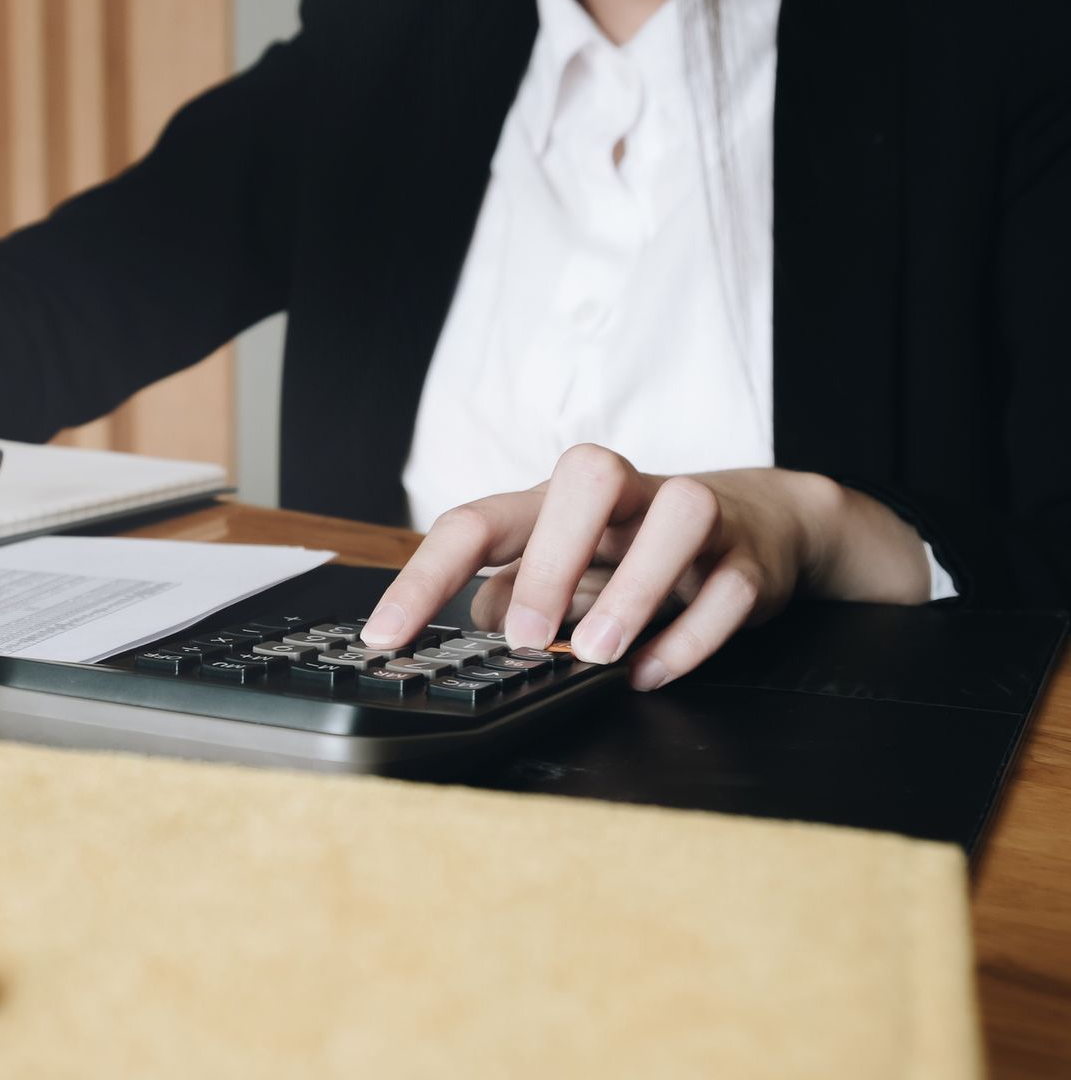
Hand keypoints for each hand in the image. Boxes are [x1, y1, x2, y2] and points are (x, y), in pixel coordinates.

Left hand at [358, 444, 933, 690]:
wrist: (762, 522)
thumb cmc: (632, 546)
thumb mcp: (562, 567)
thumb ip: (510, 593)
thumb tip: (466, 627)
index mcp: (554, 501)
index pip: (477, 521)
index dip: (424, 577)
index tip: (386, 638)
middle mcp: (624, 495)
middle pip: (588, 475)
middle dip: (552, 556)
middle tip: (525, 636)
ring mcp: (694, 517)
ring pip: (678, 513)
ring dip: (635, 587)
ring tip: (599, 654)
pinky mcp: (748, 557)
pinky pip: (729, 586)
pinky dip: (691, 636)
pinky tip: (652, 672)